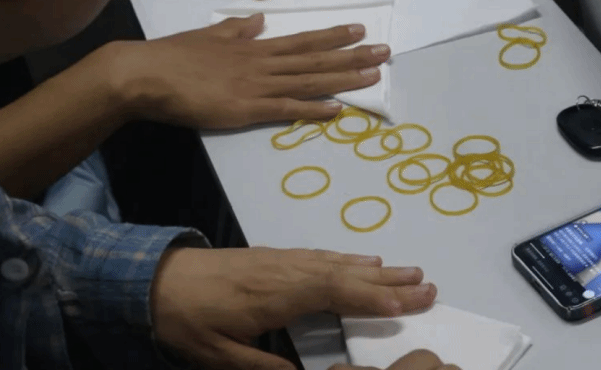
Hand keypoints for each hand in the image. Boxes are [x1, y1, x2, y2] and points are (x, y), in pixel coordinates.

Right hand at [105, 14, 388, 128]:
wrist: (145, 74)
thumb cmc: (173, 56)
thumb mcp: (209, 34)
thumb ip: (236, 29)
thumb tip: (256, 18)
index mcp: (254, 46)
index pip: (302, 40)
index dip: (333, 36)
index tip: (358, 31)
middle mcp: (262, 63)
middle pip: (315, 58)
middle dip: (352, 56)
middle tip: (384, 52)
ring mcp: (256, 86)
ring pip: (309, 81)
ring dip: (344, 78)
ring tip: (373, 75)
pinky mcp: (246, 109)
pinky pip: (287, 108)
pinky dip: (314, 109)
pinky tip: (337, 110)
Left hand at [151, 248, 437, 369]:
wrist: (155, 278)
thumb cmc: (187, 318)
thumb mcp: (219, 355)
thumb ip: (265, 368)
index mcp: (278, 295)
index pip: (334, 293)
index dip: (370, 298)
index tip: (405, 305)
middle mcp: (290, 271)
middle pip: (348, 274)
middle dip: (390, 283)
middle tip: (430, 287)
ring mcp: (286, 261)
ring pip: (342, 263)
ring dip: (380, 269)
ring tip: (413, 272)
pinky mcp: (279, 257)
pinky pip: (325, 257)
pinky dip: (352, 259)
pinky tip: (367, 260)